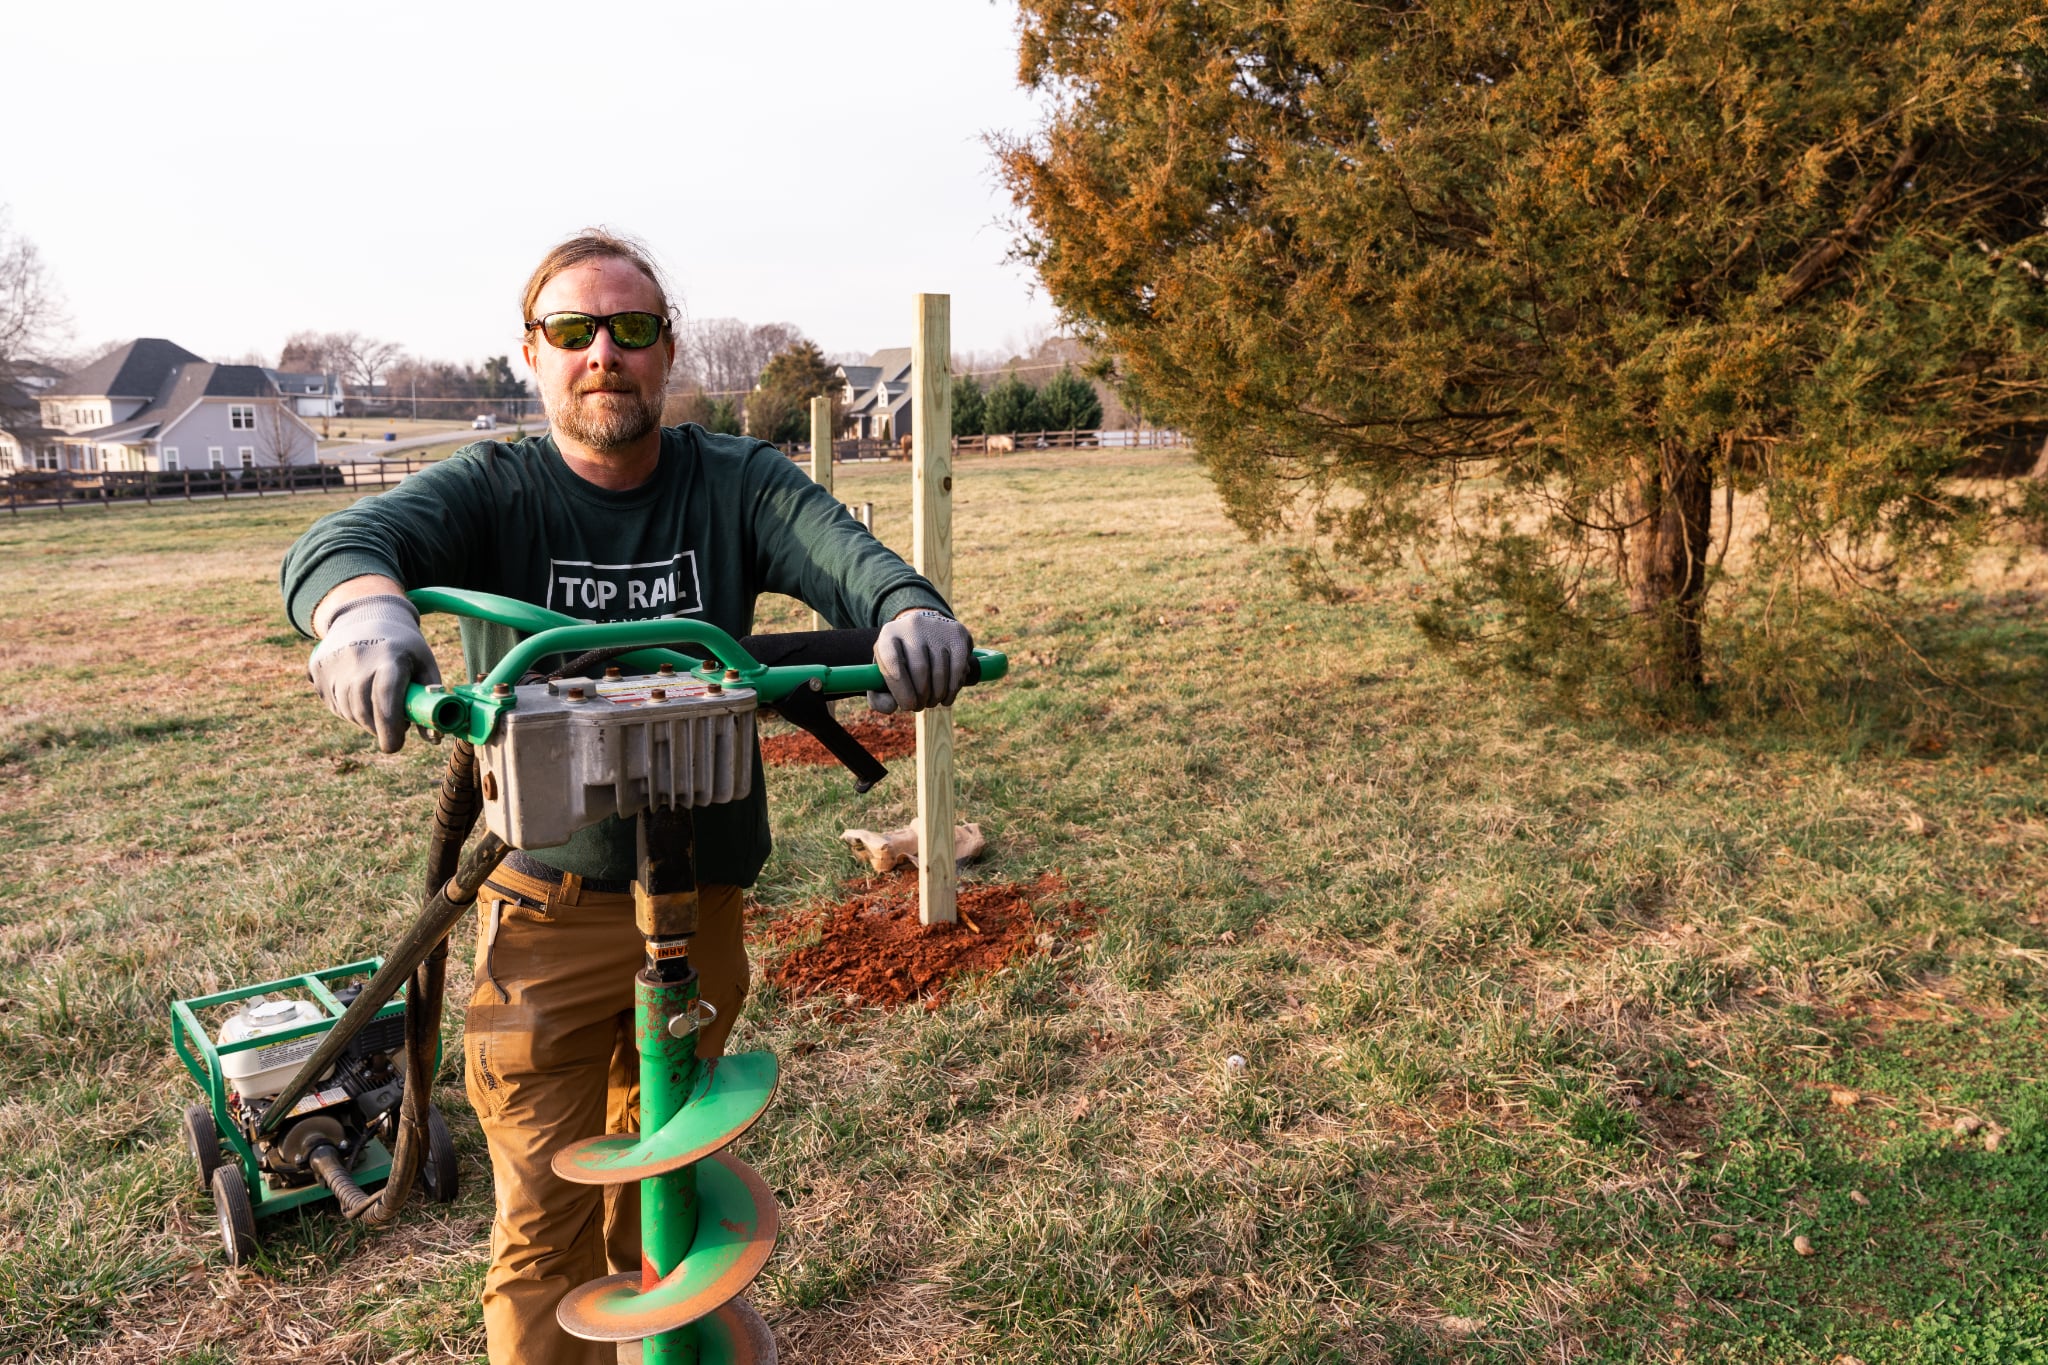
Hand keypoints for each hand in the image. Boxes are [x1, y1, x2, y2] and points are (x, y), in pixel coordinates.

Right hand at [307, 594, 440, 751]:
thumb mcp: (425, 664)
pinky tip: (358, 690)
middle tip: (395, 722)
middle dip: (380, 728)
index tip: (395, 745)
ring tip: (378, 699)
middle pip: (365, 712)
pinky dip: (348, 708)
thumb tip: (433, 739)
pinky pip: (333, 704)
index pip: (385, 698)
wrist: (366, 614)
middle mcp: (357, 659)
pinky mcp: (316, 670)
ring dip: (365, 718)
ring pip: (348, 712)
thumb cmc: (403, 646)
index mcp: (389, 657)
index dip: (390, 727)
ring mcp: (333, 664)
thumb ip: (430, 701)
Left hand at [869, 609, 972, 713]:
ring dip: (937, 695)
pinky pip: (958, 669)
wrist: (925, 630)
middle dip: (921, 696)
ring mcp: (937, 628)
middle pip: (920, 668)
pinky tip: (946, 698)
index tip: (907, 706)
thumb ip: (879, 695)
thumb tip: (890, 707)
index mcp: (889, 634)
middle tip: (920, 707)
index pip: (892, 662)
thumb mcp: (884, 672)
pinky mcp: (958, 634)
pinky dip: (953, 689)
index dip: (900, 689)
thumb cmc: (902, 659)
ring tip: (932, 702)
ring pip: (940, 671)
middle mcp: (912, 626)